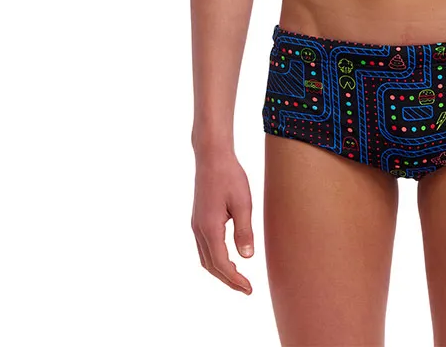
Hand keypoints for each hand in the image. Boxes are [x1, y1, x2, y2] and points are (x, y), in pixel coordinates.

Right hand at [191, 150, 255, 294]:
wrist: (211, 157)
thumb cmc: (230, 176)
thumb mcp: (243, 203)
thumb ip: (244, 231)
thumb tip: (247, 258)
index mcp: (210, 228)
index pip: (221, 264)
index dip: (235, 279)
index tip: (249, 289)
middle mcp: (199, 230)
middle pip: (211, 266)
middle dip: (227, 280)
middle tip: (246, 288)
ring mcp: (196, 225)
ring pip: (205, 258)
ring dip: (220, 271)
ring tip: (238, 278)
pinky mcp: (198, 219)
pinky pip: (204, 248)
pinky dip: (215, 259)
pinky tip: (227, 258)